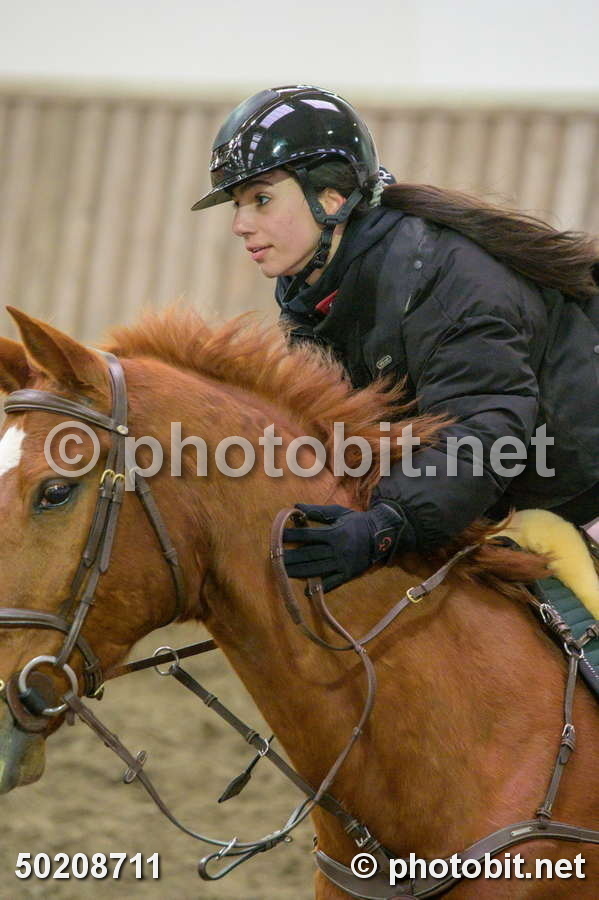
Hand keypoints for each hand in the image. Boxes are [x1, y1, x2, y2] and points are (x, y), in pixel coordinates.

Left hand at [283, 502, 406, 592]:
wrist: (382, 536)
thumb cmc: (357, 522)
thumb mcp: (338, 513)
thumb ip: (317, 511)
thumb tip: (297, 506)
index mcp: (334, 533)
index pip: (308, 535)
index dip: (292, 536)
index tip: (279, 536)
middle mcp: (337, 549)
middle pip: (309, 555)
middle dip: (291, 557)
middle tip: (275, 558)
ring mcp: (343, 564)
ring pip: (317, 570)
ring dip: (299, 572)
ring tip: (284, 572)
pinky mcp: (348, 575)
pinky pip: (333, 583)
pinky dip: (320, 589)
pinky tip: (307, 591)